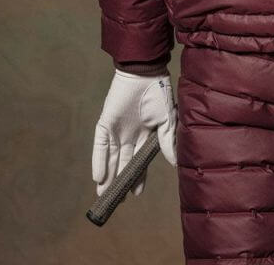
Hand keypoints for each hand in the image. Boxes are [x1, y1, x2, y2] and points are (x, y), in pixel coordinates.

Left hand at [92, 69, 177, 198]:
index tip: (135, 194)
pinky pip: (100, 144)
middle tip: (116, 201)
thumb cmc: (158, 91)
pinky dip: (99, 160)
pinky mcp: (105, 122)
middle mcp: (129, 134)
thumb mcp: (167, 118)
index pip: (139, 160)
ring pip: (110, 157)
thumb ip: (168, 140)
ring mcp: (117, 129)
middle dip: (120, 181)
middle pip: (123, 162)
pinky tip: (98, 176)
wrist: (144, 71)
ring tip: (104, 196)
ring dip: (108, 176)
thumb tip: (175, 162)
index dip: (137, 176)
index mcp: (145, 134)